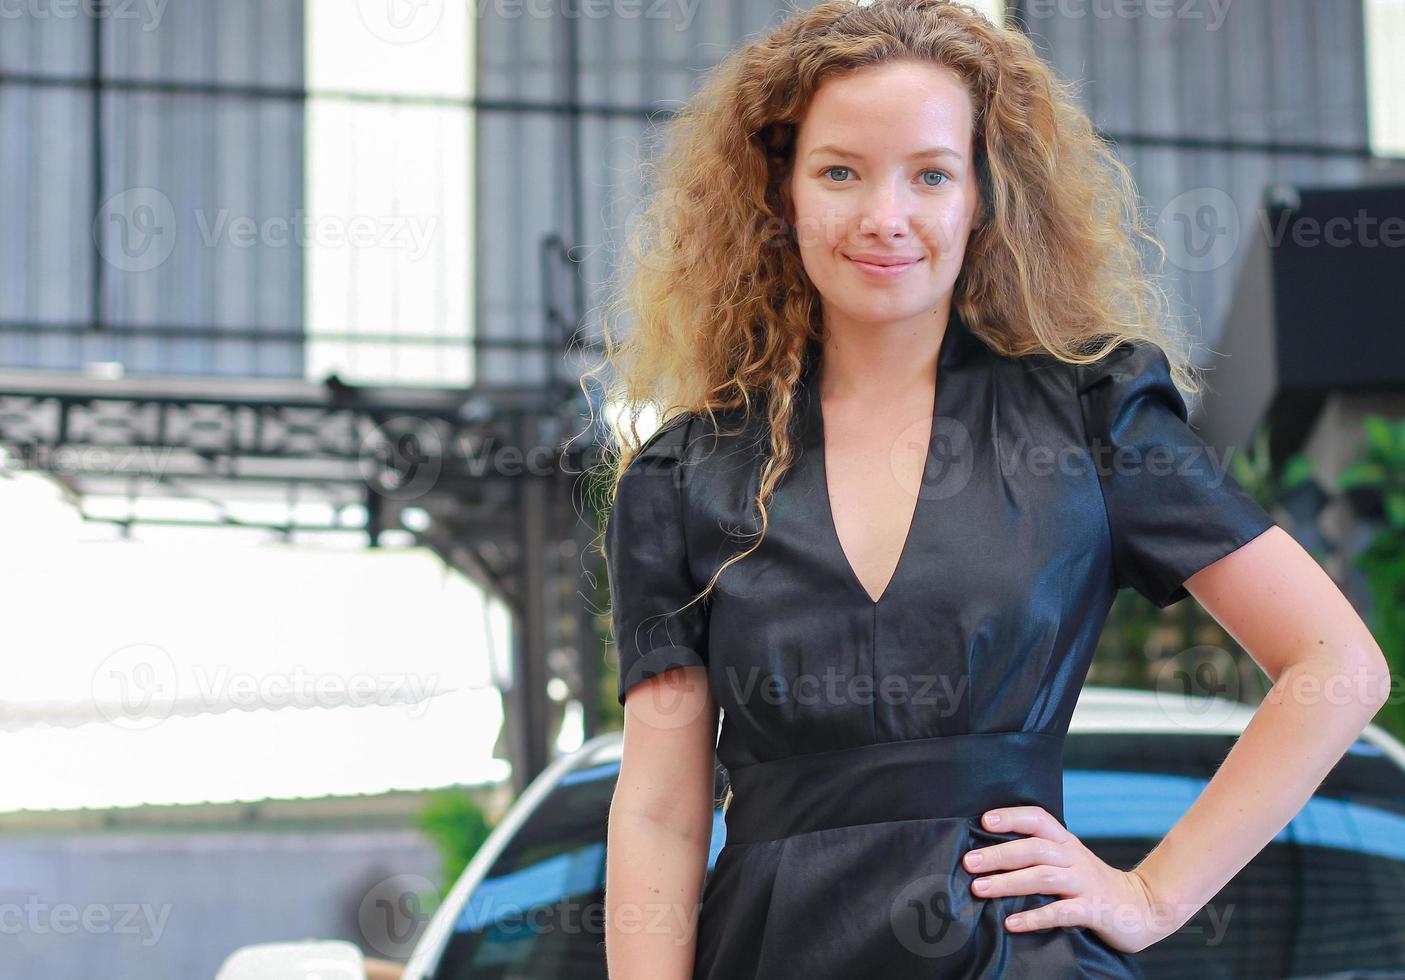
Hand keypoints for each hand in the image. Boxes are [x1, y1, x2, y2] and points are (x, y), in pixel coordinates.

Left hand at [962, 805, 1176, 954]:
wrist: (1143, 907)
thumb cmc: (1093, 884)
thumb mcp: (1070, 860)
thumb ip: (1040, 853)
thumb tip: (991, 852)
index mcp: (1066, 843)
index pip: (1038, 819)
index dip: (1012, 817)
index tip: (984, 821)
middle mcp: (1074, 858)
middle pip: (1033, 849)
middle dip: (998, 854)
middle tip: (969, 863)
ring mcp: (1085, 884)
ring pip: (1043, 877)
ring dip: (1008, 883)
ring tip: (979, 889)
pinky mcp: (1093, 910)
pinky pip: (1061, 912)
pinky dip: (1035, 917)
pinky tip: (1012, 923)